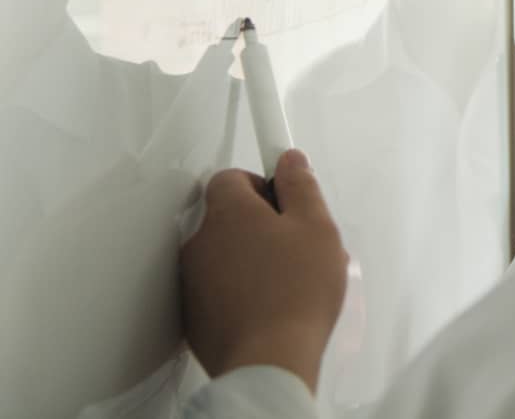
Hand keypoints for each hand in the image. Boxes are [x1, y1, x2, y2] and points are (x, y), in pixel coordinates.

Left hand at [180, 149, 347, 392]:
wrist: (268, 360)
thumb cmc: (297, 289)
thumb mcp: (317, 227)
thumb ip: (301, 186)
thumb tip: (290, 161)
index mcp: (228, 212)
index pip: (231, 177)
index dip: (260, 183)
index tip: (283, 198)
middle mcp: (199, 241)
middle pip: (227, 216)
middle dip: (259, 223)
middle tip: (293, 244)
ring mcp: (192, 280)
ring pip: (223, 253)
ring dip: (248, 257)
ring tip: (285, 280)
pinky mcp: (192, 314)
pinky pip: (216, 287)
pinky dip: (237, 289)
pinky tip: (267, 304)